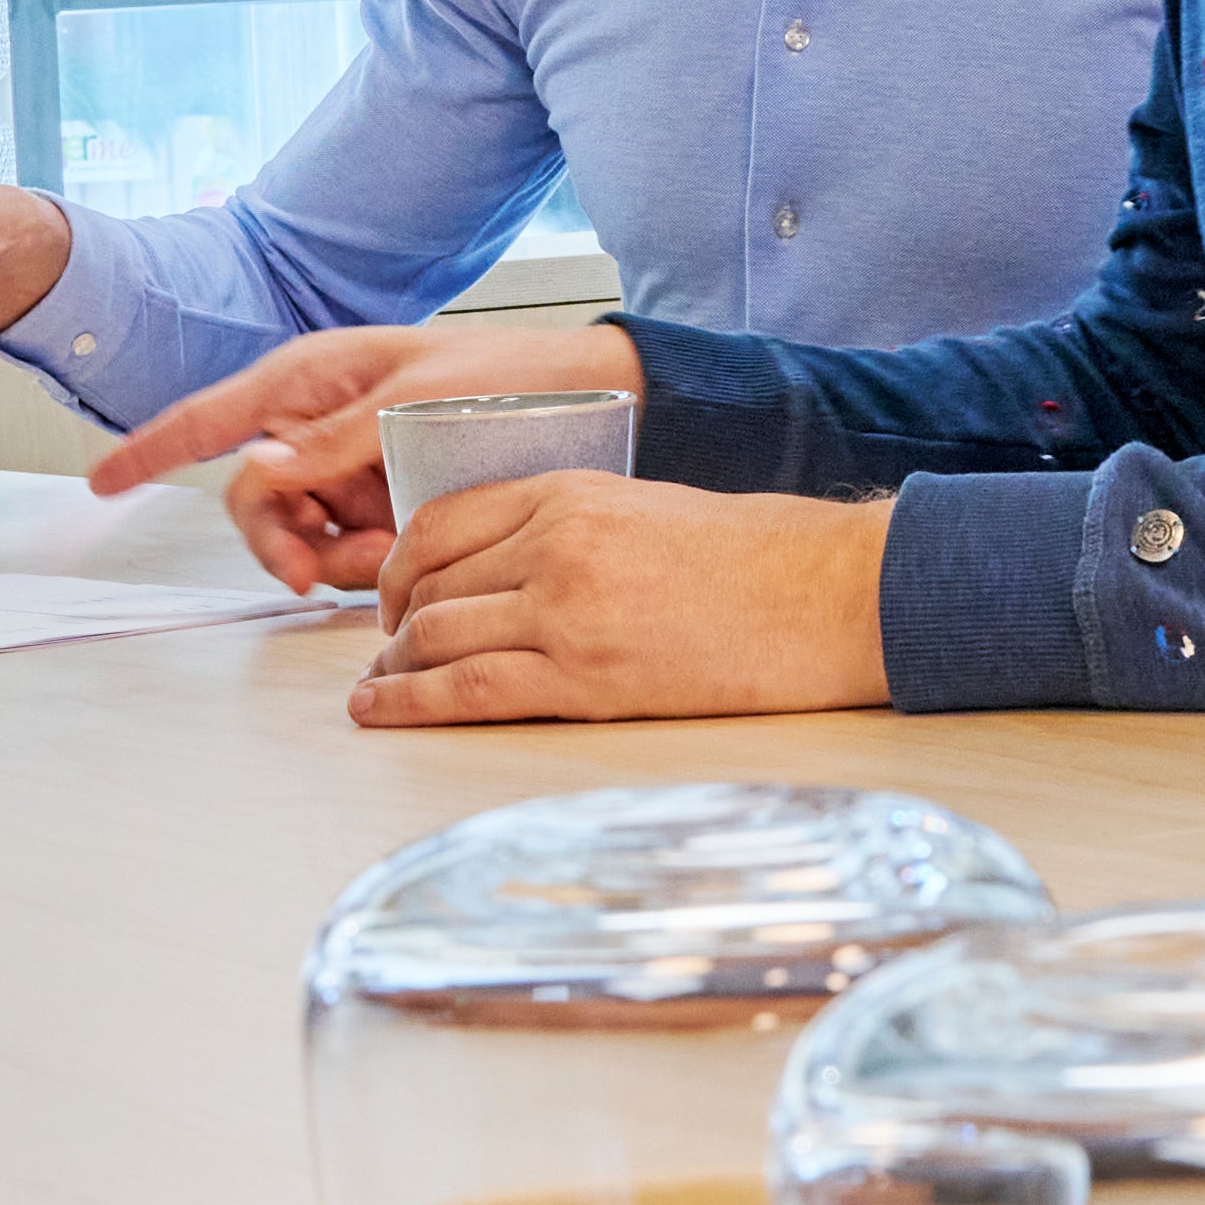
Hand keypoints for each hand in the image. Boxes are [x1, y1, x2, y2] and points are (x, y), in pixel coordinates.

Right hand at [101, 310, 634, 526]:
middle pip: (252, 501)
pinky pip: (346, 550)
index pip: (210, 419)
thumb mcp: (412, 404)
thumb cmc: (505, 376)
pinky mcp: (383, 503)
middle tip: (311, 574)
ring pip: (298, 537)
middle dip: (277, 542)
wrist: (591, 403)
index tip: (102, 482)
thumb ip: (330, 441)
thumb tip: (256, 466)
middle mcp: (318, 424)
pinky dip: (367, 564)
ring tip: (393, 550)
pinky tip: (406, 552)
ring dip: (334, 558)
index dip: (150, 450)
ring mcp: (350, 467)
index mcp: (312, 378)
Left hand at [349, 471, 889, 728]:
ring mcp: (565, 611)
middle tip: (385, 654)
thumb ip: (568, 530)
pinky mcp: (585, 678)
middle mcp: (554, 545)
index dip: (398, 568)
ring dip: (396, 669)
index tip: (392, 597)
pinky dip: (410, 703)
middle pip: (430, 586)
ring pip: (436, 637)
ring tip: (381, 691)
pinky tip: (381, 711)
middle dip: (392, 626)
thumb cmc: (753, 558)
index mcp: (568, 493)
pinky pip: (469, 690)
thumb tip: (503, 575)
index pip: (438, 524)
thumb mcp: (643, 510)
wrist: (823, 594)